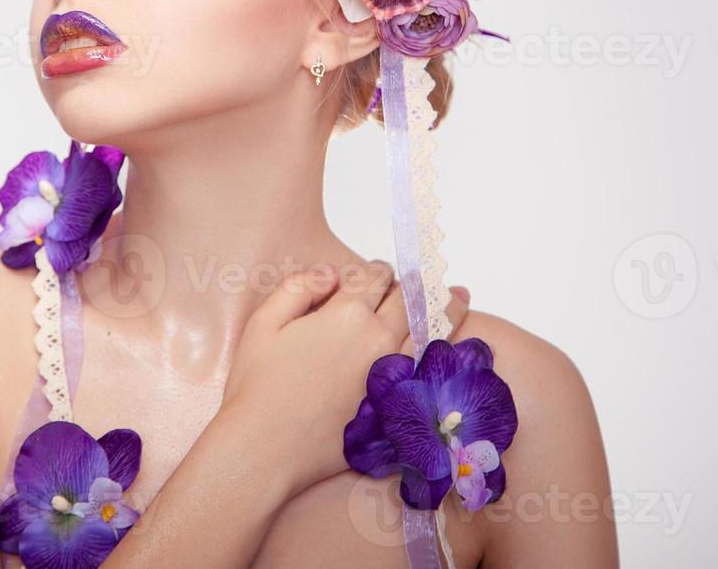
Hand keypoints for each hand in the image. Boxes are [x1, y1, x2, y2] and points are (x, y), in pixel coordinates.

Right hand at [217, 261, 470, 498]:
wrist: (266, 446)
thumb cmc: (257, 386)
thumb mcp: (264, 322)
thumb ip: (298, 287)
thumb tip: (330, 274)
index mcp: (346, 313)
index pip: (372, 277)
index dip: (374, 270)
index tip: (374, 272)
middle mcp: (378, 339)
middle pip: (407, 299)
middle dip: (412, 284)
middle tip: (417, 279)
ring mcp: (393, 375)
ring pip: (431, 331)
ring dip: (447, 309)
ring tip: (460, 297)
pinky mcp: (396, 405)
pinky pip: (431, 371)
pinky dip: (446, 352)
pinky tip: (453, 346)